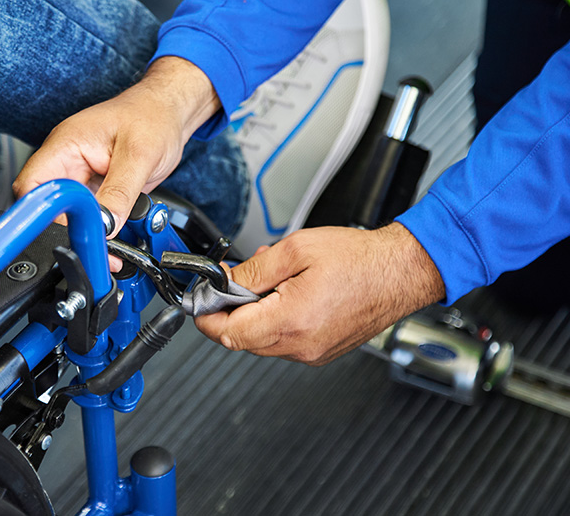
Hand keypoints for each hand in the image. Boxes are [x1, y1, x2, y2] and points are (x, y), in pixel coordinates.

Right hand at [12, 57, 220, 233]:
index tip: (73, 228)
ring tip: (112, 232)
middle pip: (50, 204)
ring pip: (70, 214)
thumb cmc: (152, 116)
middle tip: (96, 238)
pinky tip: (118, 225)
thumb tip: (106, 225)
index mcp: (66, 144)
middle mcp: (67, 161)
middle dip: (71, 226)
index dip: (46, 212)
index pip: (34, 185)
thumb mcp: (140, 155)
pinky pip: (90, 214)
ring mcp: (81, 176)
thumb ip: (120, 192)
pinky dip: (102, 225)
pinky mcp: (97, 188)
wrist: (170, 114)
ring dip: (89, 228)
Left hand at [195, 223, 445, 364]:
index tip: (201, 300)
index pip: (228, 333)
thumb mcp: (295, 250)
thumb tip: (224, 283)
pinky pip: (283, 342)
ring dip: (254, 313)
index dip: (207, 316)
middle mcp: (301, 345)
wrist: (401, 272)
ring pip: (261, 341)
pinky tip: (286, 294)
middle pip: (241, 339)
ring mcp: (312, 352)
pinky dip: (274, 320)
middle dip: (230, 311)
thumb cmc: (359, 259)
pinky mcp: (321, 351)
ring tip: (272, 281)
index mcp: (291, 320)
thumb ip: (253, 270)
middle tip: (236, 280)